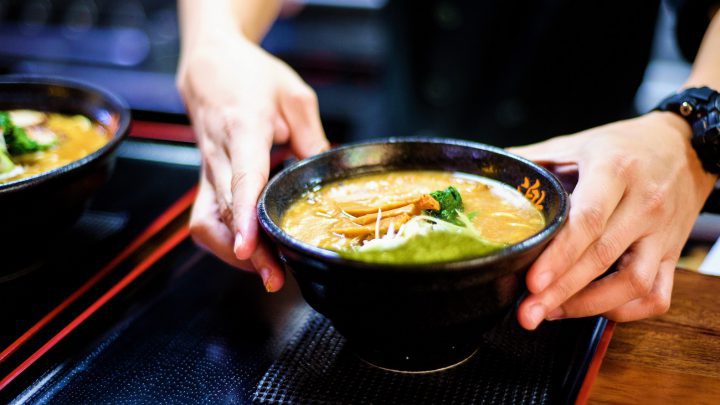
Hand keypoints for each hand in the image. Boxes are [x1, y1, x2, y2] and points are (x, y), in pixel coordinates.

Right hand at [178, 31, 328, 291]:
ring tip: (266, 271)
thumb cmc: (251, 76)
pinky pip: (207, 220)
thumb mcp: (294, 96)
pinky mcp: (204, 181)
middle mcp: (219, 155)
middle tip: (275, 278)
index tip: (248, 248)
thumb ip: (311, 136)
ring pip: (206, 223)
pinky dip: (226, 241)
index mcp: (243, 128)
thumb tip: (324, 174)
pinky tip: (252, 251)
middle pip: (225, 212)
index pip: (242, 178)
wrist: (209, 64)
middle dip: (247, 251)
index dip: (245, 217)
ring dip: (231, 253)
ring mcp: (206, 171)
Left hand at [509, 112, 716, 328]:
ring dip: (589, 305)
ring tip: (551, 312)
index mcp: (615, 171)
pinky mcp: (673, 254)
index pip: (588, 219)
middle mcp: (644, 204)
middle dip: (561, 291)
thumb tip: (490, 171)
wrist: (685, 147)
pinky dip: (625, 311)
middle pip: (602, 257)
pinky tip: (592, 310)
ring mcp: (662, 233)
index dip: (559, 254)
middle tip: (528, 312)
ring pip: (633, 283)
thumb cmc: (623, 146)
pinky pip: (656, 295)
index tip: (532, 281)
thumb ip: (535, 159)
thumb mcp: (578, 143)